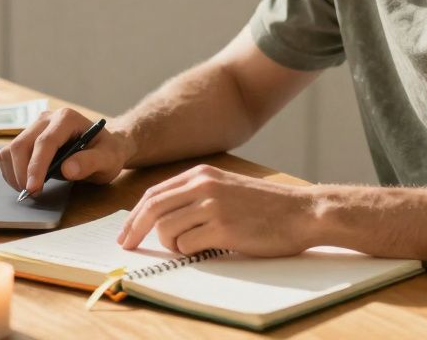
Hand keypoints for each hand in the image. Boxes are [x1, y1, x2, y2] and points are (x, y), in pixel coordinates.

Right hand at [0, 108, 133, 196]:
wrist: (103, 147)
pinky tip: (25, 182)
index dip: (36, 166)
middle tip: (31, 194)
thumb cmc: (107, 152)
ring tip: (29, 190)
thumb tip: (68, 169)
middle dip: (22, 173)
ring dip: (14, 173)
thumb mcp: (108, 159)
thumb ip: (91, 162)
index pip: (45, 142)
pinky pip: (7, 154)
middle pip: (21, 145)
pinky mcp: (26, 138)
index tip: (33, 188)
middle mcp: (46, 119)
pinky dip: (11, 171)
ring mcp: (33, 128)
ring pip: (10, 149)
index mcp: (67, 118)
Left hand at [116, 164, 318, 256]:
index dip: (134, 215)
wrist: (301, 212)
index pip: (153, 193)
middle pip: (151, 209)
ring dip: (170, 245)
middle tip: (127, 247)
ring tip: (191, 246)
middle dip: (134, 230)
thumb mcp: (226, 188)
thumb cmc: (265, 206)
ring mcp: (212, 206)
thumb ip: (196, 195)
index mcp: (201, 175)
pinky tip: (207, 248)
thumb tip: (160, 217)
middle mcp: (203, 186)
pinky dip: (190, 252)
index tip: (126, 233)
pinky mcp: (223, 228)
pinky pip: (187, 246)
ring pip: (166, 230)